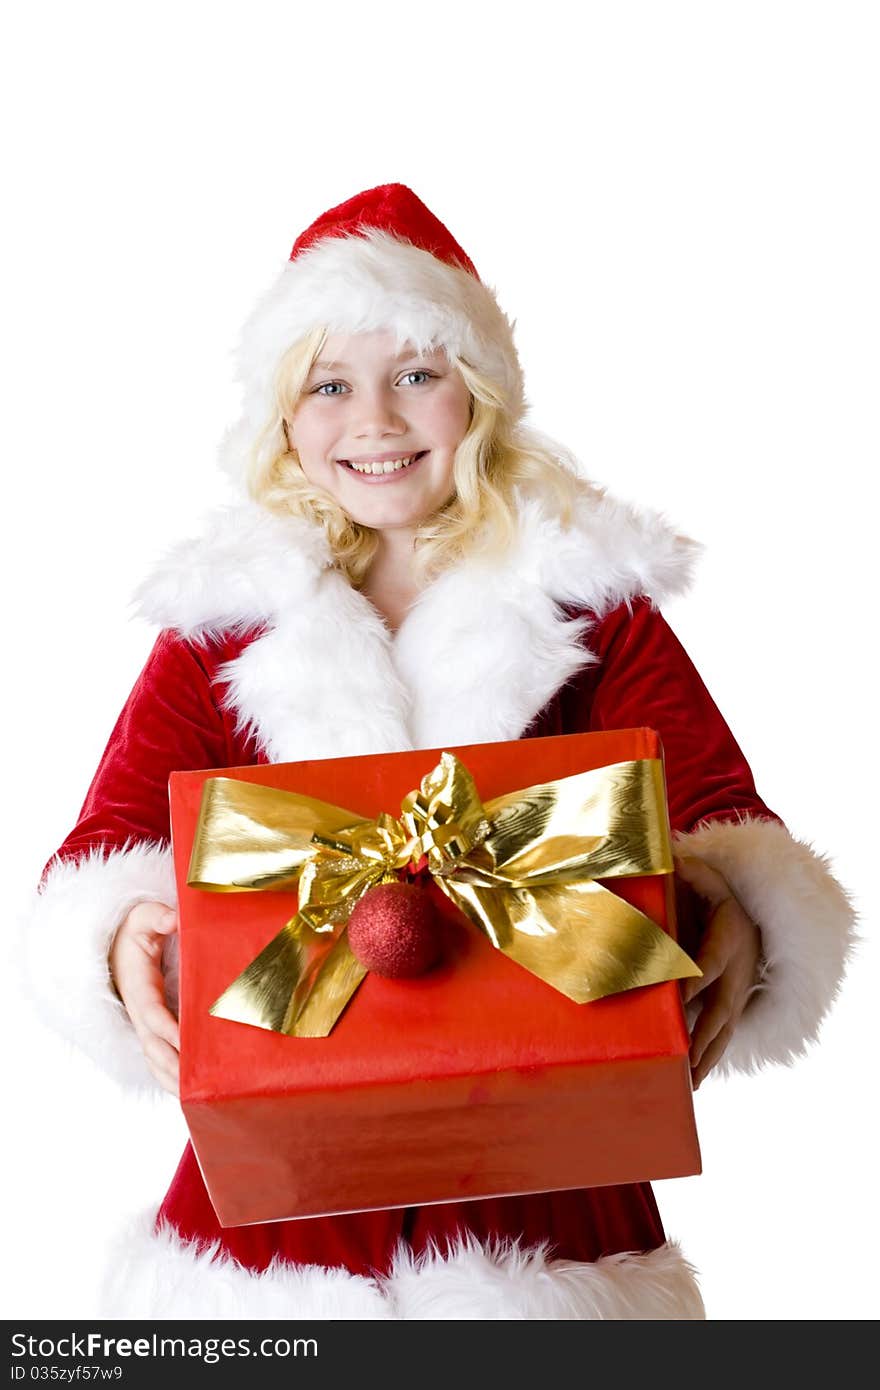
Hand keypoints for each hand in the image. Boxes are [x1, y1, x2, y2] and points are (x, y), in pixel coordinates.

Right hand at [109, 901, 179, 1095]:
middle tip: (194, 1083)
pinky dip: (170, 1076)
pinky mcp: (151, 1029)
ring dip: (171, 1078)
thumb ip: (157, 917)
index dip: (168, 1028)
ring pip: (155, 1058)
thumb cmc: (134, 932)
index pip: (152, 1013)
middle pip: (153, 1046)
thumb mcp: (143, 917)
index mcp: (139, 987)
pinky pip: (159, 1057)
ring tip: (195, 1096)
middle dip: (172, 1065)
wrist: (115, 946)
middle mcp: (139, 1011)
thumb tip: (174, 919)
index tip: (185, 1041)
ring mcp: (143, 1023)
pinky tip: (189, 1091)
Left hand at [673, 854, 762, 1089]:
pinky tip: (693, 1082)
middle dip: (702, 1034)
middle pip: (719, 1009)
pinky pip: (721, 1037)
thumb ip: (693, 871)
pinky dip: (709, 1060)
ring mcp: (736, 995)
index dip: (695, 980)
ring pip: (723, 1030)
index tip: (679, 996)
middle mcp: (734, 974)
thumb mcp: (709, 881)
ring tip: (689, 1083)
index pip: (708, 964)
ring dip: (706, 1057)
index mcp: (726, 943)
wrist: (751, 923)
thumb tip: (674, 857)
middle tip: (685, 1058)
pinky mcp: (731, 1009)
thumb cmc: (720, 901)